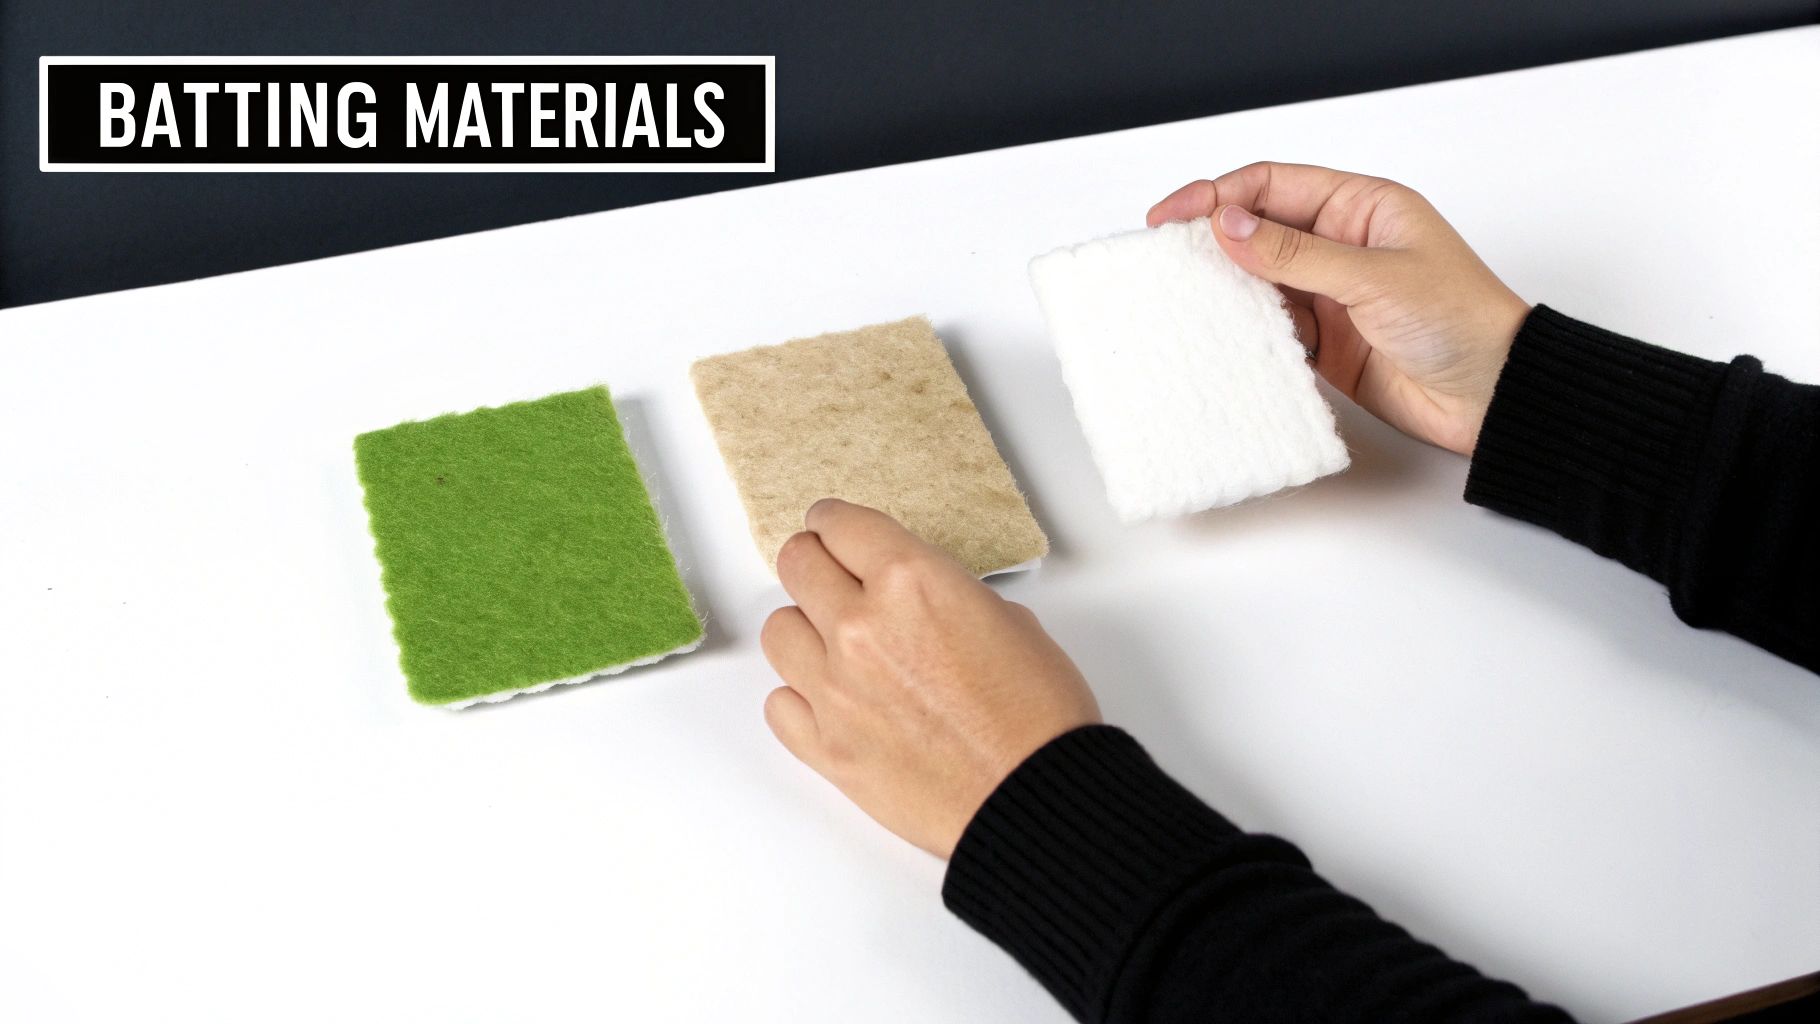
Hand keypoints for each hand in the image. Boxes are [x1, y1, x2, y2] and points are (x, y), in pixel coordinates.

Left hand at [758, 499, 1101, 858]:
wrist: (1035, 799)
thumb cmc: (1039, 716)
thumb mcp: (1011, 620)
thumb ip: (947, 597)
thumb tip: (921, 604)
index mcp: (911, 581)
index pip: (839, 523)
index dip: (834, 522)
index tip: (834, 529)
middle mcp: (861, 627)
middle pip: (796, 565)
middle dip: (815, 564)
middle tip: (833, 578)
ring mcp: (835, 689)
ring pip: (778, 632)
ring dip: (805, 631)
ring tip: (837, 647)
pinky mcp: (825, 747)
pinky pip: (779, 704)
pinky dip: (800, 697)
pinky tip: (834, 701)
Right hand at [1148, 162, 1530, 454]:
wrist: (1495, 396)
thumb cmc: (1463, 320)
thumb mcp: (1374, 277)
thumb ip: (1295, 252)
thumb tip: (1227, 225)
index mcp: (1361, 207)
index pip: (1272, 185)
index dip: (1217, 195)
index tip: (1171, 217)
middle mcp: (1342, 245)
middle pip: (1258, 230)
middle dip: (1211, 240)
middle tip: (1163, 257)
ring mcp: (1333, 295)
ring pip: (1259, 282)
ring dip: (1225, 289)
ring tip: (1182, 298)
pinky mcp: (1328, 342)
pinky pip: (1273, 330)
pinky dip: (1246, 332)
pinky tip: (1221, 336)